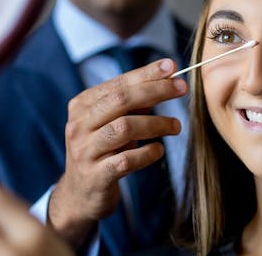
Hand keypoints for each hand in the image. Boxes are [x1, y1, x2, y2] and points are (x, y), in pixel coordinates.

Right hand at [48, 58, 186, 245]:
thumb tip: (165, 79)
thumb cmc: (102, 150)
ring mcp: (85, 151)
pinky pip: (126, 160)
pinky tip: (159, 150)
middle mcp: (79, 125)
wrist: (80, 194)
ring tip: (176, 126)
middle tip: (182, 89)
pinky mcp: (95, 176)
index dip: (146, 74)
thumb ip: (131, 102)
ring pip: (124, 127)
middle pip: (121, 100)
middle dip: (155, 91)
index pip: (118, 83)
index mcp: (82, 105)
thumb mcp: (111, 122)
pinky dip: (147, 153)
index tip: (172, 67)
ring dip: (156, 123)